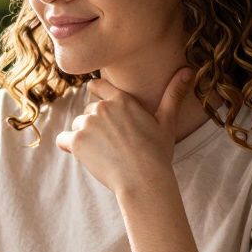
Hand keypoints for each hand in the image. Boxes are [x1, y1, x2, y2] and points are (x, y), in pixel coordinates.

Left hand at [55, 67, 195, 196]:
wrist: (143, 180)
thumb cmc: (156, 154)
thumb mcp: (166, 122)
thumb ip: (173, 95)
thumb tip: (188, 70)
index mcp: (121, 99)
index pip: (96, 86)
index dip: (96, 97)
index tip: (101, 112)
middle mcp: (101, 107)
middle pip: (87, 111)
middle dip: (95, 125)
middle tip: (113, 144)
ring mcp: (87, 123)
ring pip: (77, 126)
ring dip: (85, 138)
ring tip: (105, 153)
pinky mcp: (76, 141)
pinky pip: (63, 140)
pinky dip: (70, 148)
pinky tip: (88, 157)